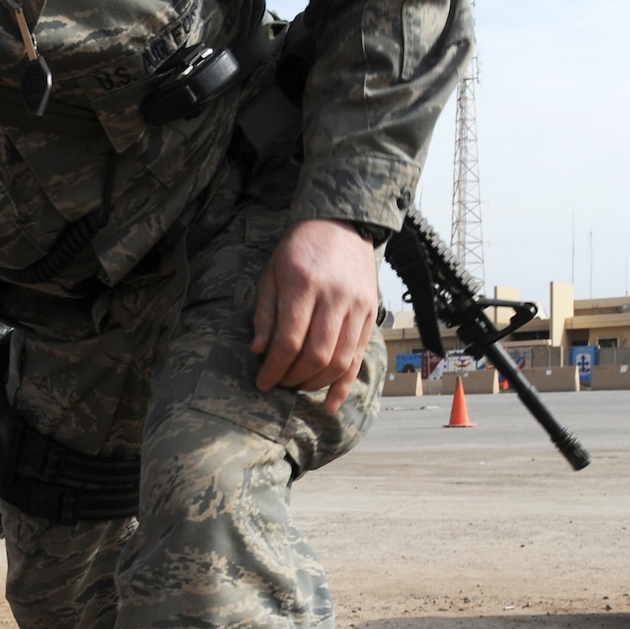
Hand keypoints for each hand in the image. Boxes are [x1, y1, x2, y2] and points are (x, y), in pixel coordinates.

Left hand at [251, 219, 379, 414]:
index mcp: (304, 285)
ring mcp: (358, 306)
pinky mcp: (371, 313)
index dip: (274, 368)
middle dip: (294, 378)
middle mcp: (335, 297)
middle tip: (278, 384)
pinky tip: (330, 403)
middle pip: (316, 354)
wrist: (341, 225)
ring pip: (340, 360)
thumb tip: (259, 351)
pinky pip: (359, 357)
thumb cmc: (299, 250)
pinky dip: (344, 384)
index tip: (262, 382)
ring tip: (297, 386)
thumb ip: (265, 313)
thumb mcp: (271, 273)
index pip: (289, 340)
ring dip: (316, 383)